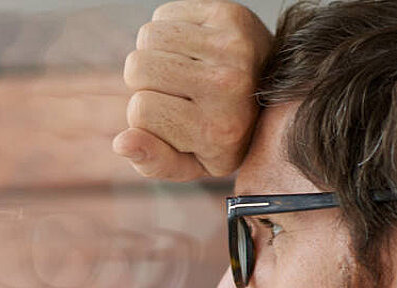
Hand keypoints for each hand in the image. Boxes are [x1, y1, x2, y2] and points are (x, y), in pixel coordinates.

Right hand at [113, 0, 270, 180]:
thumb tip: (122, 143)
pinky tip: (190, 50)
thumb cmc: (223, 134)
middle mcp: (227, 85)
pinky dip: (168, 30)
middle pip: (138, 67)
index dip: (145, 115)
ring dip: (154, 53)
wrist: (273, 94)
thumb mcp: (191, 164)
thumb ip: (153, 162)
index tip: (172, 119)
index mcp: (215, 129)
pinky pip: (164, 14)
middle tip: (174, 92)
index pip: (139, 110)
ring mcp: (231, 46)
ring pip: (148, 37)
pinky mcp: (229, 14)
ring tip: (181, 69)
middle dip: (144, 82)